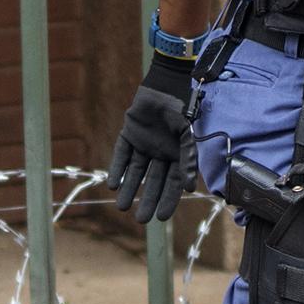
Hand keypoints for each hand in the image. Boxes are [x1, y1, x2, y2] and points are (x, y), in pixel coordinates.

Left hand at [107, 50, 200, 223]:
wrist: (165, 83)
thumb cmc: (181, 108)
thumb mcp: (187, 135)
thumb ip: (187, 160)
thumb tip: (190, 188)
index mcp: (177, 155)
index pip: (173, 184)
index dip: (168, 200)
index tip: (161, 217)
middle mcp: (161, 153)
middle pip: (154, 182)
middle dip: (148, 200)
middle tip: (141, 220)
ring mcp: (145, 144)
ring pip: (136, 172)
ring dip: (130, 188)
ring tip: (122, 207)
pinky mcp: (130, 134)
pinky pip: (122, 154)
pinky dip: (117, 168)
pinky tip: (113, 184)